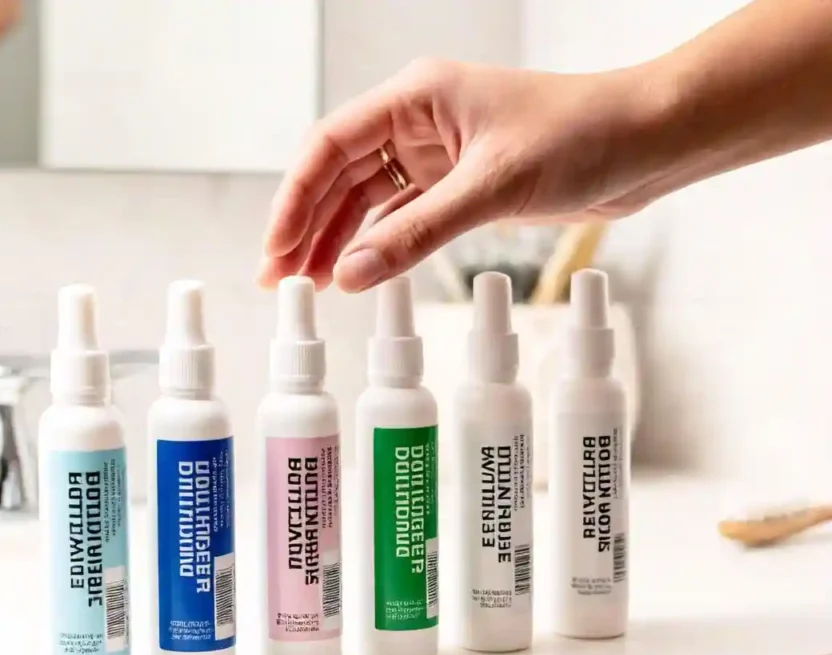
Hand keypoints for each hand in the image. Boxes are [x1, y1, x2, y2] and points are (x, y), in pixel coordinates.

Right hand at [258, 58, 664, 291]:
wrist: (648, 142)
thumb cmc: (582, 136)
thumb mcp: (491, 187)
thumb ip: (417, 234)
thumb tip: (352, 275)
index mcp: (417, 97)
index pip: (331, 146)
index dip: (295, 199)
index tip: (277, 250)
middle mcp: (419, 123)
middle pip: (340, 175)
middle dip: (307, 227)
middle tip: (281, 280)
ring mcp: (438, 156)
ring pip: (367, 200)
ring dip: (337, 240)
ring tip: (310, 286)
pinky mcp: (460, 186)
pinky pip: (402, 218)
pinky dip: (378, 246)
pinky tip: (358, 272)